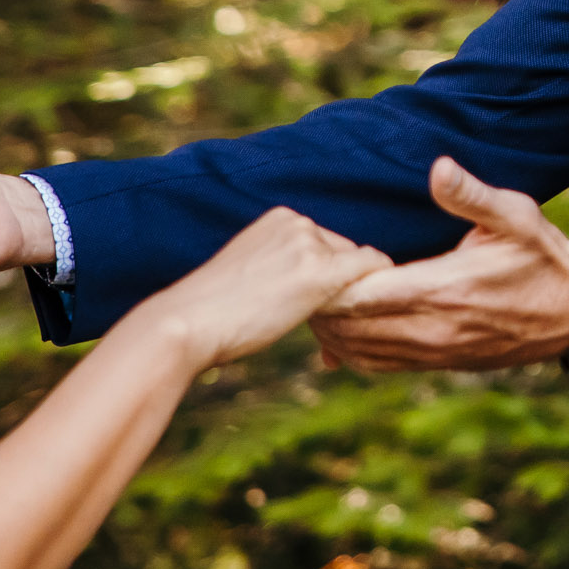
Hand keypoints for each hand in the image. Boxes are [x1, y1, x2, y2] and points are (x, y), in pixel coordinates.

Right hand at [128, 208, 393, 372]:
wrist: (187, 322)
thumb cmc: (211, 311)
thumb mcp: (250, 275)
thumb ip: (281, 270)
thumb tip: (301, 291)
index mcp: (279, 219)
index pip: (323, 247)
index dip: (327, 282)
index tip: (317, 320)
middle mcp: (297, 222)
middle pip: (343, 256)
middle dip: (341, 293)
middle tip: (327, 345)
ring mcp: (309, 245)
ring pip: (357, 270)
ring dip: (351, 304)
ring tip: (329, 350)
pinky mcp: (320, 273)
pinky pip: (370, 271)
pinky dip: (380, 289)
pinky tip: (379, 312)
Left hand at [310, 157, 568, 371]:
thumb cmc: (543, 256)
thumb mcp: (517, 215)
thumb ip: (472, 195)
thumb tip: (438, 168)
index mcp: (445, 289)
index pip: (366, 294)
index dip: (331, 279)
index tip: (313, 256)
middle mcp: (434, 328)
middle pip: (352, 326)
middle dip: (320, 303)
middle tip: (300, 274)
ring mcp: (434, 351)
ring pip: (360, 350)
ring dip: (331, 328)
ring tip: (311, 297)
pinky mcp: (438, 362)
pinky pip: (380, 364)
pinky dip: (350, 350)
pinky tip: (336, 330)